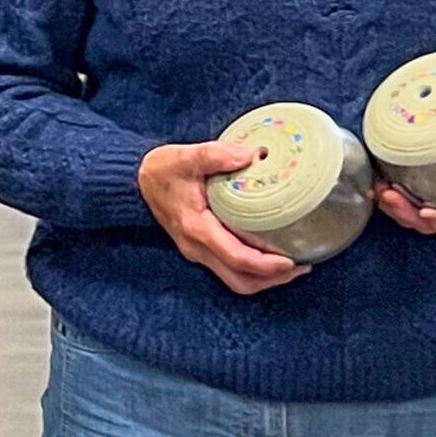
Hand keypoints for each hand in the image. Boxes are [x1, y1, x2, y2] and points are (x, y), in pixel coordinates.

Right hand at [139, 140, 308, 295]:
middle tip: (299, 267)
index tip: (290, 261)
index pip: (235, 257)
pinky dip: (254, 271)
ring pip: (236, 281)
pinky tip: (270, 258)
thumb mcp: (184, 157)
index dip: (265, 264)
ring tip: (291, 267)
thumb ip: (215, 155)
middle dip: (272, 280)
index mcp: (196, 228)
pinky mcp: (202, 250)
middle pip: (240, 281)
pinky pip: (231, 271)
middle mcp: (197, 247)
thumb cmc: (160, 171)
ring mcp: (198, 252)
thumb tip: (250, 155)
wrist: (136, 182)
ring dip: (265, 280)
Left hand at [374, 94, 435, 235]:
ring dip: (392, 206)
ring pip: (410, 215)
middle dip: (407, 213)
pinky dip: (386, 197)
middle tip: (390, 194)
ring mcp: (435, 202)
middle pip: (428, 222)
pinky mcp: (418, 190)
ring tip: (379, 189)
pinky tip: (374, 182)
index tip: (429, 213)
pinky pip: (401, 202)